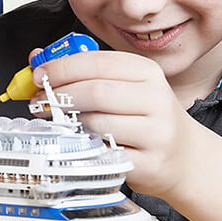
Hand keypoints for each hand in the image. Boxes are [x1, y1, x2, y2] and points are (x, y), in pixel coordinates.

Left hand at [33, 50, 211, 198]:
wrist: (184, 156)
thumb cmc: (145, 118)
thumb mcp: (123, 86)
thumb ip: (84, 71)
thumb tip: (37, 58)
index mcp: (147, 72)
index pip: (97, 63)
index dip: (61, 68)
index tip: (38, 76)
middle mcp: (156, 99)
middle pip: (96, 92)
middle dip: (60, 96)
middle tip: (40, 102)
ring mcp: (156, 132)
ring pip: (98, 124)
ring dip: (70, 124)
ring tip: (60, 123)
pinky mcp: (150, 162)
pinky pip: (105, 154)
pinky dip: (87, 148)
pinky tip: (82, 144)